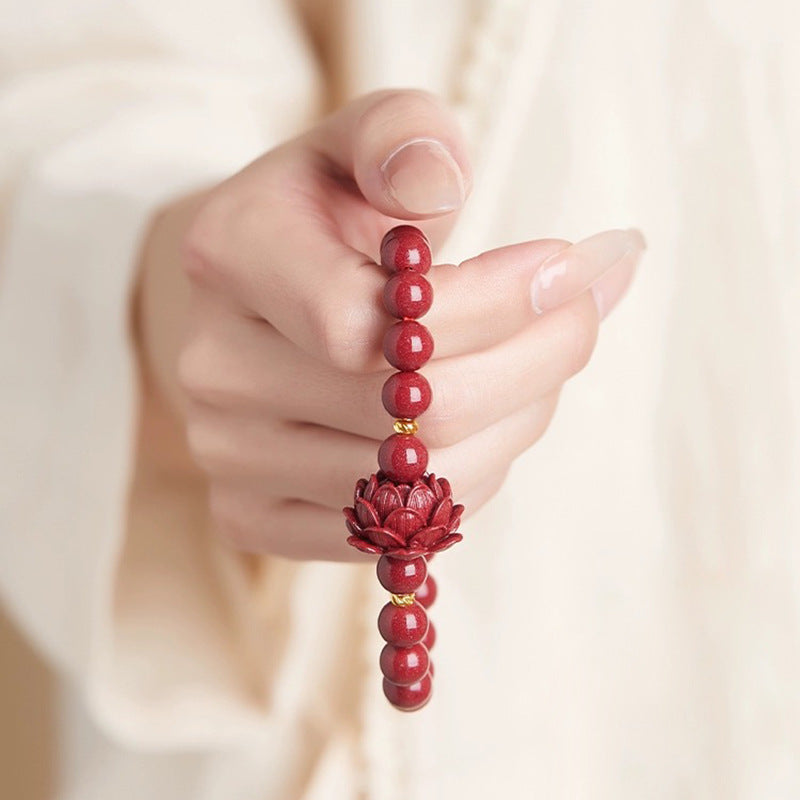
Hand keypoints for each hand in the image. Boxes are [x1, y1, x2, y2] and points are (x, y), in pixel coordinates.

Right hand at [136, 90, 644, 561]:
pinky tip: (485, 431)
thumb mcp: (364, 143)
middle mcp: (214, 368)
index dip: (491, 306)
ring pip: (417, 485)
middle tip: (581, 317)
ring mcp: (225, 455)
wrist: (266, 295)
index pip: (366, 321)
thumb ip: (401, 134)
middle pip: (411, 417)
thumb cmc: (330, 217)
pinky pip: (388, 539)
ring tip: (539, 367)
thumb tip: (437, 178)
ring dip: (515, 425)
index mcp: (230, 256)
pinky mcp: (250, 516)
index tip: (568, 269)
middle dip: (535, 365)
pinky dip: (466, 489)